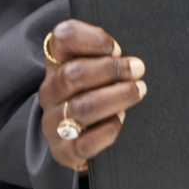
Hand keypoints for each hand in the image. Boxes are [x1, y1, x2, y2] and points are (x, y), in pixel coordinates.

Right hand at [39, 20, 145, 172]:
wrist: (79, 137)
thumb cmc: (94, 90)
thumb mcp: (95, 65)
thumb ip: (105, 54)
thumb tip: (121, 55)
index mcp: (56, 62)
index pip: (62, 38)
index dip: (91, 39)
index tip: (116, 47)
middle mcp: (49, 90)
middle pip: (72, 74)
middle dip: (111, 70)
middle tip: (138, 69)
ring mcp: (53, 121)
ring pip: (82, 107)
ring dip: (116, 97)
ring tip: (138, 91)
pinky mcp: (63, 151)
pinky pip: (85, 143)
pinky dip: (107, 130)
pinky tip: (120, 120)